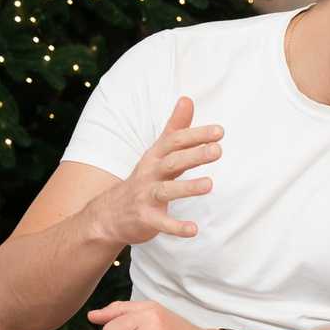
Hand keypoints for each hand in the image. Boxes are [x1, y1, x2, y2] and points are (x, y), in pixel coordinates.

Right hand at [96, 96, 221, 246]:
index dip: (196, 135)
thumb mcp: (156, 152)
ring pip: (166, 191)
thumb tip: (187, 99)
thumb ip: (174, 128)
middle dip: (194, 156)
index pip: (175, 142)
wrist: (109, 214)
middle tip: (217, 150)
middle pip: (172, 162)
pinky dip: (176, 227)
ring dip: (187, 188)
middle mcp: (149, 174)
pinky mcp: (145, 218)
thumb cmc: (143, 180)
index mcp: (155, 156)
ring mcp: (146, 196)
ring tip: (209, 184)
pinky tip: (193, 230)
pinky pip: (162, 223)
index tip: (219, 132)